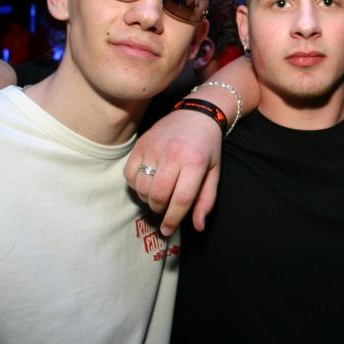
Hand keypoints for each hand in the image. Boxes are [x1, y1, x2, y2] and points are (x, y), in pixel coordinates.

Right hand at [125, 109, 222, 234]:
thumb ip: (206, 201)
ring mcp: (154, 148)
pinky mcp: (140, 143)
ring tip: (158, 194)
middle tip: (165, 207)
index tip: (167, 230)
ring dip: (148, 198)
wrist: (197, 114)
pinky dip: (136, 184)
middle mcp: (173, 154)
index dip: (173, 220)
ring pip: (142, 187)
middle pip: (158, 195)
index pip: (180, 199)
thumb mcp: (213, 173)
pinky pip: (130, 174)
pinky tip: (148, 181)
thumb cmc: (207, 147)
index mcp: (195, 162)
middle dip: (159, 209)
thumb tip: (198, 227)